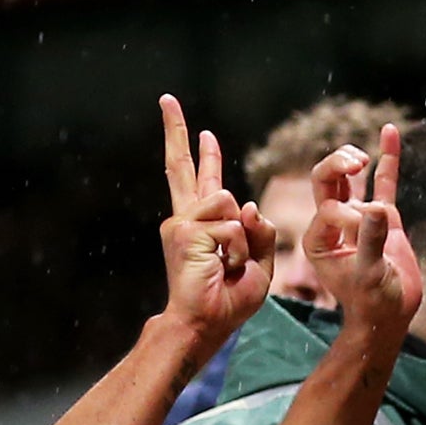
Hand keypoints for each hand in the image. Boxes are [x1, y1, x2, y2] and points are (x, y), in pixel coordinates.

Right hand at [158, 94, 275, 342]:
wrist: (205, 324)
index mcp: (201, 225)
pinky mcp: (186, 231)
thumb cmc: (228, 301)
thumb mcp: (259, 264)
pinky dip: (237, 250)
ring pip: (229, 202)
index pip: (202, 182)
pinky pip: (231, 226)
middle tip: (166, 100)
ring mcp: (182, 224)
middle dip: (176, 130)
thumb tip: (246, 204)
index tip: (201, 132)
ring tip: (227, 267)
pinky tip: (221, 268)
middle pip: (182, 168)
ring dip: (241, 240)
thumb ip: (259, 231)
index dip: (203, 155)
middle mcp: (186, 219)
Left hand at [304, 123, 421, 332]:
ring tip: (362, 159)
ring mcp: (357, 218)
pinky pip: (382, 183)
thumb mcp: (369, 274)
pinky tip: (390, 132)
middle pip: (325, 180)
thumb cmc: (373, 300)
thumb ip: (371, 241)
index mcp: (318, 239)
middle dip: (337, 165)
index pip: (329, 208)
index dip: (350, 215)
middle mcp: (332, 224)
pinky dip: (387, 159)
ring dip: (352, 160)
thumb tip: (378, 208)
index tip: (365, 234)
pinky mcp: (382, 217)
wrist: (390, 312)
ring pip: (348, 178)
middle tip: (355, 163)